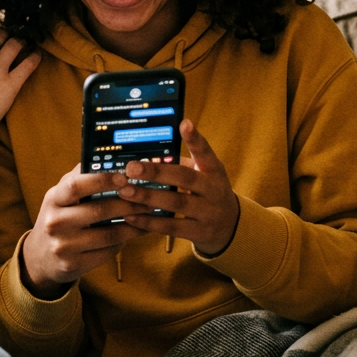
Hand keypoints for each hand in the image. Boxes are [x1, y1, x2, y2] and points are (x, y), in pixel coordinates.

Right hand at [19, 165, 147, 298]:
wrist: (40, 257)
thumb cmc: (58, 218)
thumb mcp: (61, 197)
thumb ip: (80, 178)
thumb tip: (109, 158)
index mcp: (54, 199)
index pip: (76, 185)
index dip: (102, 180)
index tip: (125, 177)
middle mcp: (56, 222)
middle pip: (99, 210)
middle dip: (128, 203)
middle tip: (149, 198)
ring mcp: (64, 246)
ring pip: (108, 234)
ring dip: (133, 225)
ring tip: (147, 216)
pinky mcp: (74, 265)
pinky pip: (108, 251)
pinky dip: (124, 241)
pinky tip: (133, 233)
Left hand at [120, 120, 240, 256]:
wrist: (231, 227)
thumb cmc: (208, 194)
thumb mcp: (205, 176)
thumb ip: (182, 165)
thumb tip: (147, 154)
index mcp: (213, 171)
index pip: (205, 152)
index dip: (195, 139)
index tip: (184, 123)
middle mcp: (213, 190)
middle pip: (185, 178)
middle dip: (157, 172)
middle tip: (131, 167)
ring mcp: (208, 212)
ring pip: (176, 203)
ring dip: (148, 196)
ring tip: (125, 191)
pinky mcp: (199, 232)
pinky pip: (171, 227)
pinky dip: (149, 222)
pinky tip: (130, 216)